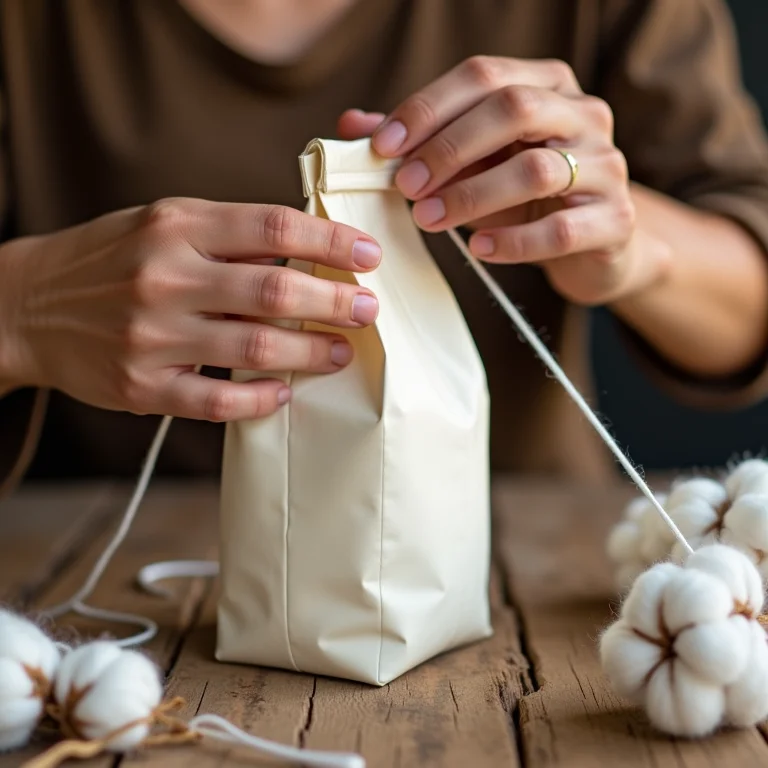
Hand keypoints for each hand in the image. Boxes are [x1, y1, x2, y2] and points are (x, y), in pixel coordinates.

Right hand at [0, 199, 380, 419]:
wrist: (27, 306)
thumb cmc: (109, 260)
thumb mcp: (162, 224)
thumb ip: (229, 234)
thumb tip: (308, 248)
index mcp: (175, 226)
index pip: (273, 227)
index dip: (331, 241)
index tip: (368, 255)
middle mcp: (164, 278)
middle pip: (275, 291)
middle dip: (335, 303)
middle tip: (367, 310)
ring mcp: (152, 336)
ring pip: (254, 348)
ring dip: (310, 353)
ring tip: (340, 352)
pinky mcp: (142, 387)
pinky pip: (217, 400)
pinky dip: (260, 399)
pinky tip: (285, 392)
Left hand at [339, 58, 670, 305]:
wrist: (593, 245)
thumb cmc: (525, 198)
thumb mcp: (475, 163)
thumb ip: (422, 142)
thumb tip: (353, 125)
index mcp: (548, 86)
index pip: (484, 76)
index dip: (429, 107)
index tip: (382, 146)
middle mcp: (584, 115)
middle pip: (514, 109)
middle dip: (448, 148)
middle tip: (404, 185)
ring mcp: (606, 166)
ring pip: (537, 169)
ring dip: (472, 196)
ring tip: (428, 219)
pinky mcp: (615, 220)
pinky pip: (561, 229)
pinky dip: (514, 241)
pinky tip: (479, 249)